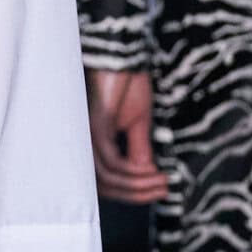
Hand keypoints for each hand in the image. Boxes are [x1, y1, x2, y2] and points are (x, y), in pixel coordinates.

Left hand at [86, 68, 167, 204]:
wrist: (123, 57)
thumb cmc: (127, 84)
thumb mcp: (139, 123)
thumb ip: (138, 149)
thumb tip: (146, 174)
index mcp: (96, 144)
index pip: (107, 181)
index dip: (132, 192)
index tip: (161, 190)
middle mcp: (87, 144)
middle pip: (105, 186)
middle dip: (136, 193)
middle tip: (164, 191)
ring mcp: (89, 137)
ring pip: (107, 178)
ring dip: (137, 185)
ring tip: (162, 182)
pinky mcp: (95, 128)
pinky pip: (111, 162)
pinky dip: (132, 171)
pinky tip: (151, 170)